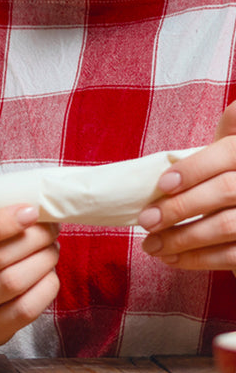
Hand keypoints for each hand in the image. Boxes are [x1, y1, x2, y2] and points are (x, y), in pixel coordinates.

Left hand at [139, 103, 235, 270]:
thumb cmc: (235, 173)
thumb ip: (230, 131)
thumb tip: (226, 111)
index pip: (228, 154)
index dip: (194, 169)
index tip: (162, 184)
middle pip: (224, 191)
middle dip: (180, 207)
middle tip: (145, 221)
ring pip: (226, 226)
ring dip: (182, 239)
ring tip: (151, 245)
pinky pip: (232, 256)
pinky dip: (198, 260)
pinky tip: (172, 258)